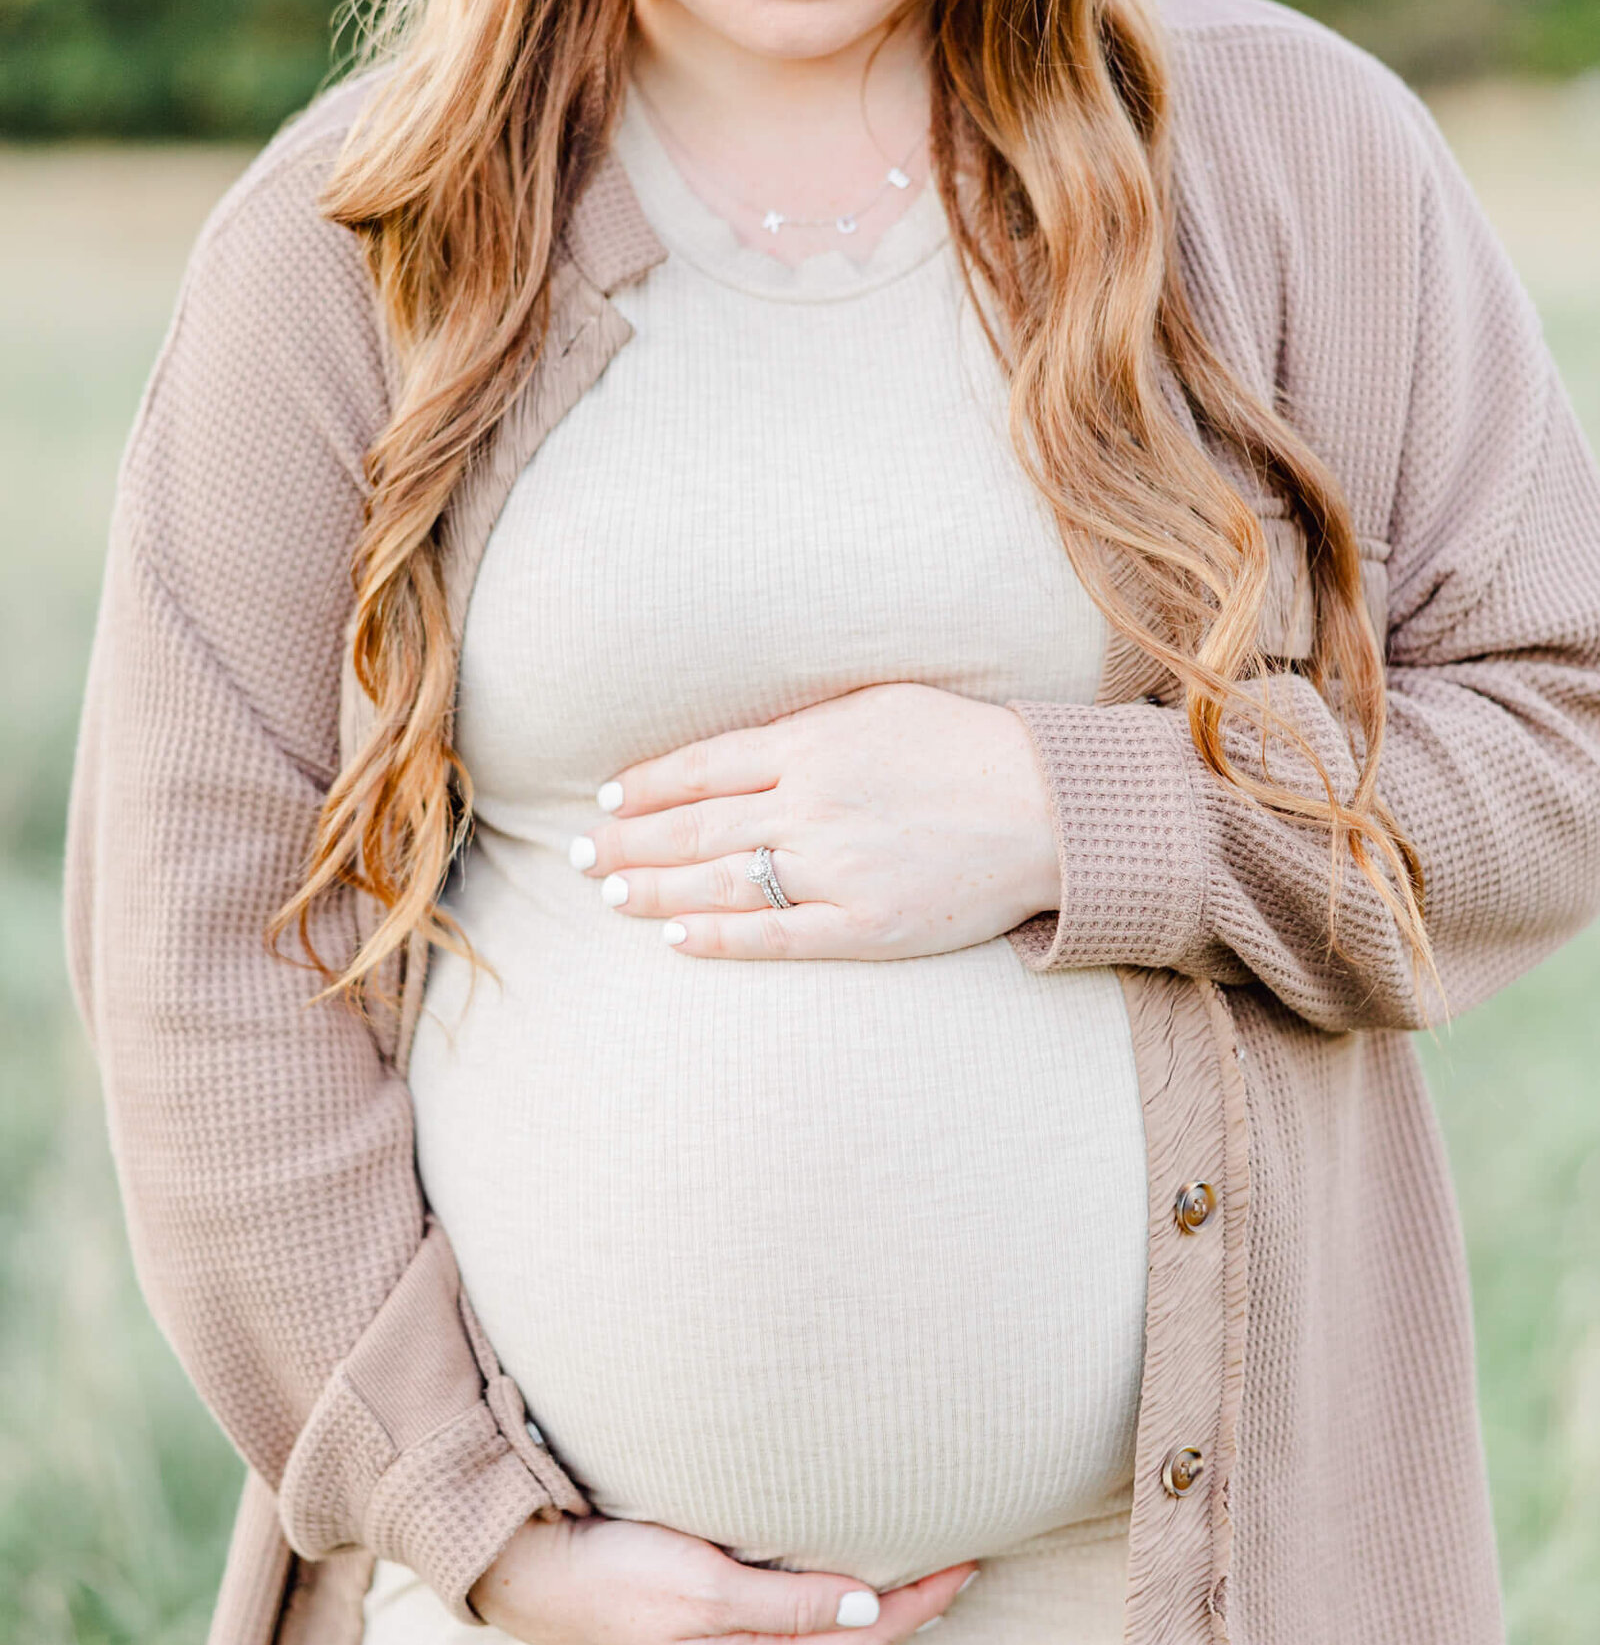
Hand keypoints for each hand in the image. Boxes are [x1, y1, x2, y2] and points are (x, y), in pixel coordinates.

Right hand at [468, 1515, 977, 1644]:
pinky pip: (792, 1639)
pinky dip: (833, 1619)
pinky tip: (838, 1597)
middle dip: (911, 1616)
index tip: (969, 1561)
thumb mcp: (705, 1587)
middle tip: (962, 1570)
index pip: (863, 1636)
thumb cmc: (615, 1572)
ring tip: (919, 1586)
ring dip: (876, 1622)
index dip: (920, 1604)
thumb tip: (869, 1606)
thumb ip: (787, 1601)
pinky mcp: (701, 1634)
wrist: (530, 1574)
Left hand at [571, 682, 1058, 958]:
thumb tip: (737, 744)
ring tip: (609, 893)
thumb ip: (807, 726)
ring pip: (721, 881)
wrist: (1050, 809)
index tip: (609, 799)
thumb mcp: (881, 705)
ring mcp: (837, 869)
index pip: (703, 766)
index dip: (647, 785)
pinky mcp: (866, 924)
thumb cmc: (966, 746)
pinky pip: (776, 935)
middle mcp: (813, 806)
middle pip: (696, 826)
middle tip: (580, 855)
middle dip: (629, 842)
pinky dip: (719, 938)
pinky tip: (675, 939)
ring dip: (656, 889)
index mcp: (814, 745)